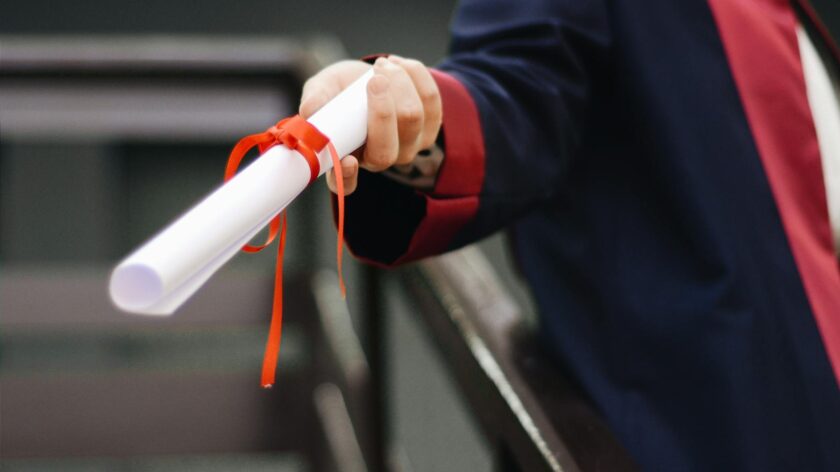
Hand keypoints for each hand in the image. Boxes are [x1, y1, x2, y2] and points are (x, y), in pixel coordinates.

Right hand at [299, 56, 441, 194]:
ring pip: (412, 118)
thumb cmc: (342, 89)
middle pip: (386, 148)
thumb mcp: (323, 89)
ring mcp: (408, 147)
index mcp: (347, 159)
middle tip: (374, 79)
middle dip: (382, 109)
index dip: (347, 176)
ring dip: (399, 83)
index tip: (347, 160)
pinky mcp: (430, 127)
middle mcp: (379, 160)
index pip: (346, 183)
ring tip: (381, 65)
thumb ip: (316, 99)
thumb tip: (310, 111)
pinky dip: (415, 75)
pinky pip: (431, 100)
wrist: (371, 76)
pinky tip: (398, 64)